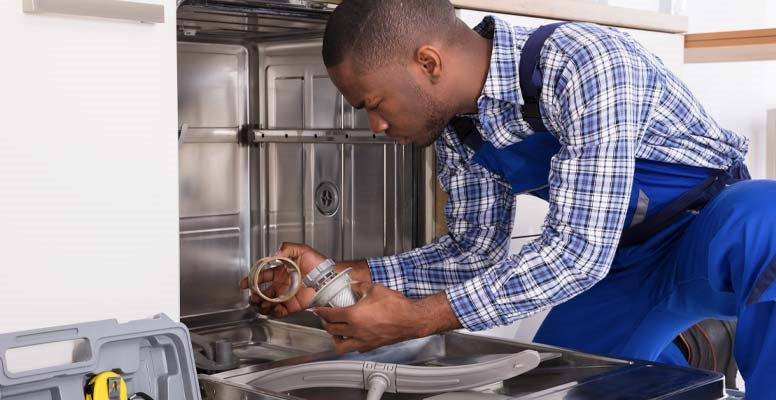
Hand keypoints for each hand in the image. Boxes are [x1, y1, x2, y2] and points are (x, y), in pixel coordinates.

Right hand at [239, 242, 326, 317]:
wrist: (329, 277)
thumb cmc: (318, 263)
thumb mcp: (302, 250)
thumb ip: (287, 248)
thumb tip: (275, 254)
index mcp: (280, 271)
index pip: (262, 276)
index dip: (252, 279)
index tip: (244, 283)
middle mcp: (281, 284)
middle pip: (261, 292)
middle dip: (254, 295)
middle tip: (253, 296)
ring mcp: (285, 295)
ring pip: (267, 303)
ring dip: (261, 304)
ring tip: (262, 303)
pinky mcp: (292, 306)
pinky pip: (278, 311)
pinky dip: (272, 312)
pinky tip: (271, 308)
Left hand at [313, 282, 458, 352]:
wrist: (411, 319)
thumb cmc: (397, 306)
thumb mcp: (375, 289)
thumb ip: (360, 286)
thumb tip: (353, 285)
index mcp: (354, 316)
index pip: (330, 315)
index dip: (321, 312)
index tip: (318, 309)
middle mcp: (356, 330)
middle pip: (332, 331)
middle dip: (326, 324)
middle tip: (326, 318)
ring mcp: (363, 341)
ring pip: (341, 346)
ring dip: (335, 338)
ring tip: (336, 332)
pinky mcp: (372, 346)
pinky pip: (355, 348)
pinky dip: (350, 344)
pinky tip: (353, 336)